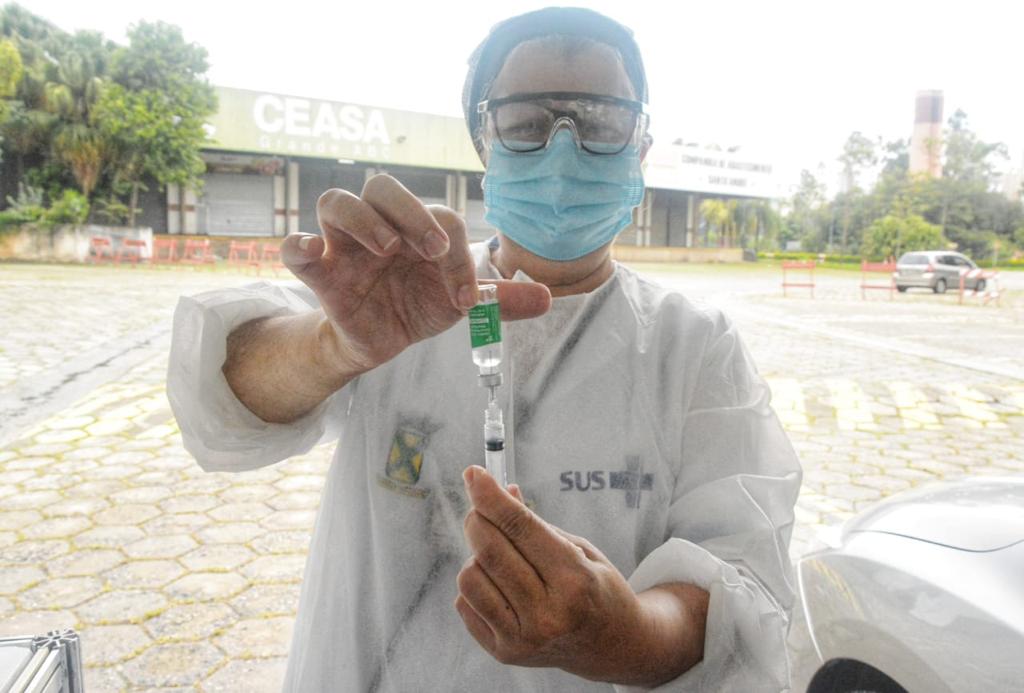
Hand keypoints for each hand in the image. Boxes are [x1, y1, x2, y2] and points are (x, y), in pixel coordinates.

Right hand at [280, 175, 550, 376]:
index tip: (465, 295)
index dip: (456, 249)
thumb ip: (499, 301)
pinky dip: (299, 244)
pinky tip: (314, 253)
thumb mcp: (460, 304)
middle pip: (383, 187)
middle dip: (410, 211)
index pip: (438, 217)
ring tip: (387, 250)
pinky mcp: (321, 273)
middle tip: (430, 248)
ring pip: (337, 201)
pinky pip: (295, 247)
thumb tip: (550, 299)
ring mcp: (346, 246)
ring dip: (364, 219)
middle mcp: (381, 227)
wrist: (381, 341)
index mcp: (417, 228)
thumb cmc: (418, 306)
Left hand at [456, 466, 652, 683]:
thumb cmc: (597, 589)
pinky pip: (465, 603)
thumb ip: (535, 524)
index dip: (492, 496)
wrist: (611, 646)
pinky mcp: (504, 653)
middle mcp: (548, 614)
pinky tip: (500, 587)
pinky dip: (476, 585)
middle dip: (477, 518)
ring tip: (502, 559)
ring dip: (477, 557)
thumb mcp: (579, 548)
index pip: (520, 528)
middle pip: (490, 550)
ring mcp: (523, 638)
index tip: (473, 473)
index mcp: (575, 580)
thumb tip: (501, 491)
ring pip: (470, 577)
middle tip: (480, 508)